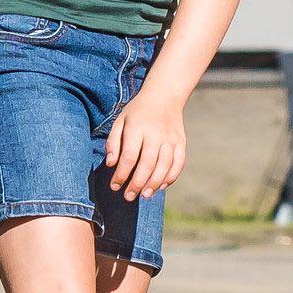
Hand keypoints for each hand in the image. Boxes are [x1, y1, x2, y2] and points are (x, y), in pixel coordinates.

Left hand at [103, 84, 187, 201]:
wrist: (165, 95)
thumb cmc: (137, 112)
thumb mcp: (120, 120)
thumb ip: (113, 142)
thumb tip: (111, 164)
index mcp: (137, 127)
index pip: (129, 156)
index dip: (121, 174)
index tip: (115, 186)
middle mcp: (155, 134)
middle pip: (147, 164)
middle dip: (137, 184)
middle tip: (128, 197)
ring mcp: (170, 138)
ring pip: (164, 166)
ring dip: (154, 183)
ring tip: (144, 195)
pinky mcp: (181, 142)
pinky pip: (179, 163)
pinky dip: (171, 176)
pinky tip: (161, 186)